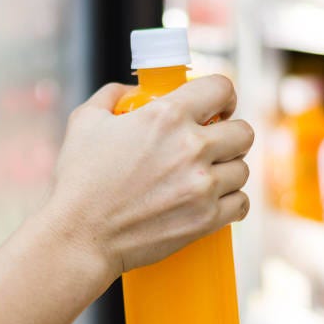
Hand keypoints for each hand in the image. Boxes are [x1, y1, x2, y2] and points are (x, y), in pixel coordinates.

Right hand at [43, 75, 253, 283]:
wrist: (80, 236)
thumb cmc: (79, 180)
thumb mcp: (85, 120)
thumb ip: (112, 95)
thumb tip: (133, 90)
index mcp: (166, 115)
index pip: (221, 88)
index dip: (224, 95)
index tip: (218, 108)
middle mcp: (191, 147)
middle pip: (243, 132)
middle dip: (230, 135)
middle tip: (214, 144)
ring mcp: (202, 185)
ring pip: (242, 169)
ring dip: (228, 170)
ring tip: (208, 175)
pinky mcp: (206, 219)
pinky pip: (241, 203)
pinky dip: (231, 201)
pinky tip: (216, 199)